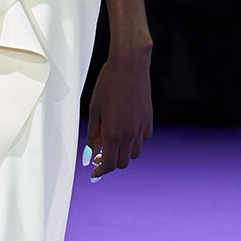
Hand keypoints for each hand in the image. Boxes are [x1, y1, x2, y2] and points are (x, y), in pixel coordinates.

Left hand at [84, 44, 152, 178]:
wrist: (129, 66)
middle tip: (99, 155)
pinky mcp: (149, 119)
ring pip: (134, 153)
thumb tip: (91, 153)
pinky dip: (135, 141)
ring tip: (112, 142)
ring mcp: (141, 128)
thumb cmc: (107, 85)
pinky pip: (144, 138)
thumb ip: (93, 134)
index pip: (109, 164)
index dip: (100, 172)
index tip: (93, 174)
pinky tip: (126, 131)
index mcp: (114, 135)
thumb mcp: (94, 110)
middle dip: (110, 163)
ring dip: (123, 153)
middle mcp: (130, 135)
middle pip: (122, 162)